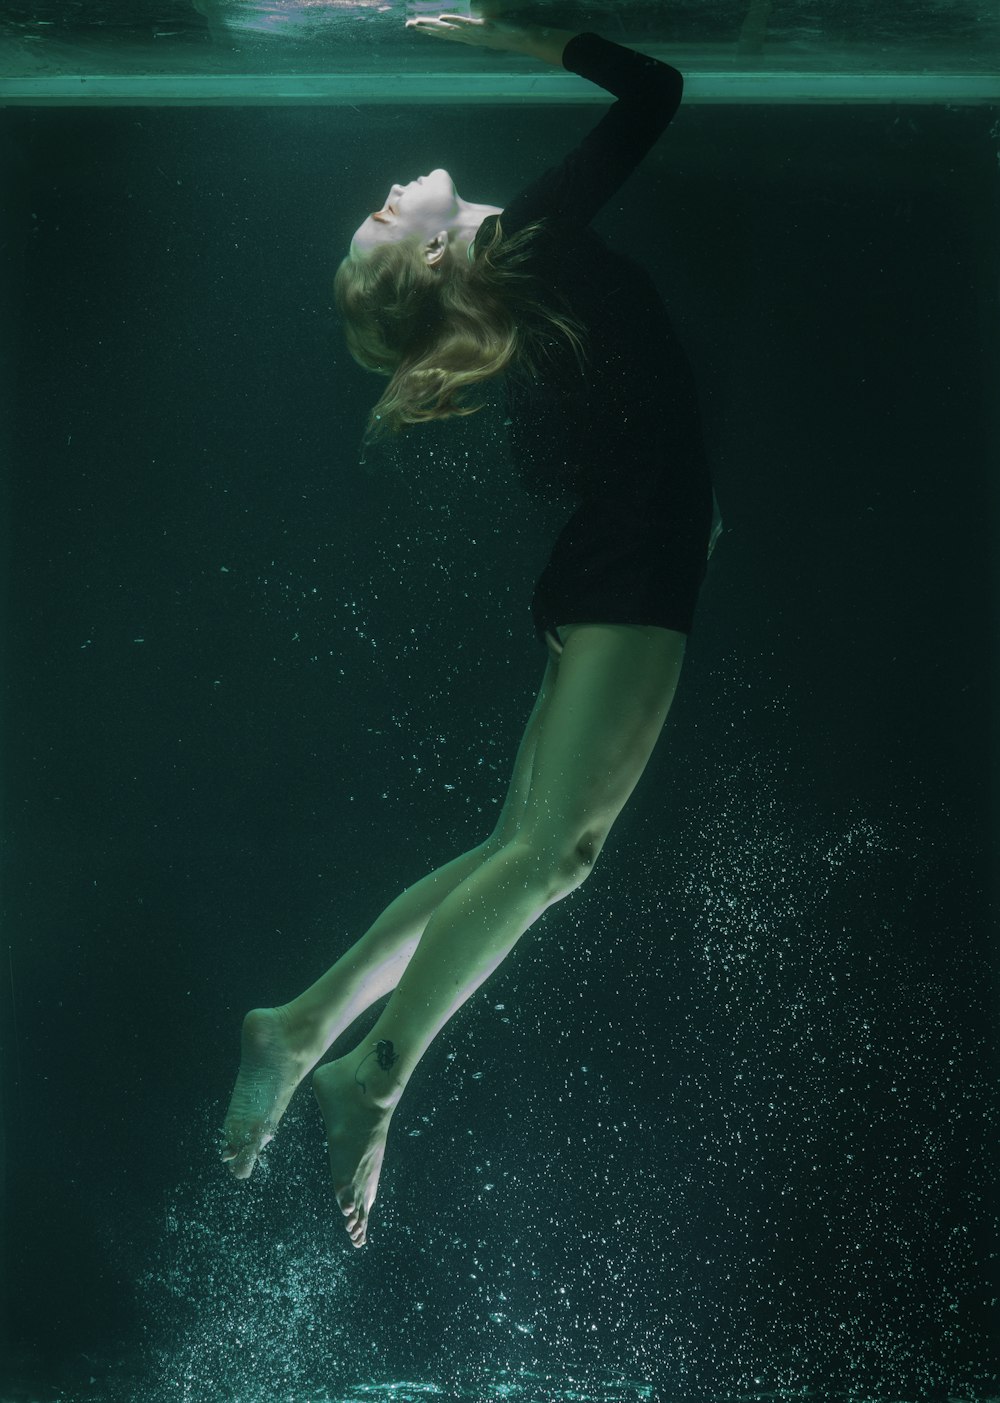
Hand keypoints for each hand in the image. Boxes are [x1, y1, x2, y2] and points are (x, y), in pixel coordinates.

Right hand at [405, 13, 525, 53]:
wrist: (524, 38)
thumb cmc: (510, 33)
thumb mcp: (492, 28)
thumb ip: (481, 24)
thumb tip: (475, 21)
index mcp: (469, 36)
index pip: (446, 33)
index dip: (430, 30)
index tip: (415, 26)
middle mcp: (469, 36)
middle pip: (443, 32)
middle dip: (425, 28)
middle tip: (409, 25)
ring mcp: (475, 33)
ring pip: (450, 29)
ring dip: (434, 26)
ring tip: (419, 22)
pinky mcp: (484, 27)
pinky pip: (466, 25)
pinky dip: (455, 22)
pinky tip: (443, 19)